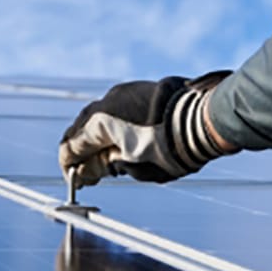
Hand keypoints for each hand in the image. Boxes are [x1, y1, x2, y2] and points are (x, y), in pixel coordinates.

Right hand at [58, 71, 233, 188]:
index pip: (71, 147)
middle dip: (82, 152)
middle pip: (81, 130)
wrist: (201, 121)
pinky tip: (122, 140)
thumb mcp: (134, 167)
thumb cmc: (170, 150)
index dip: (69, 166)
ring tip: (108, 159)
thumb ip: (106, 167)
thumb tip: (88, 171)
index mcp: (99, 122)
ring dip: (97, 138)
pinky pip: (115, 109)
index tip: (76, 180)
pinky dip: (112, 126)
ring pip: (98, 117)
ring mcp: (122, 93)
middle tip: (90, 174)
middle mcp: (106, 103)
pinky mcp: (137, 90)